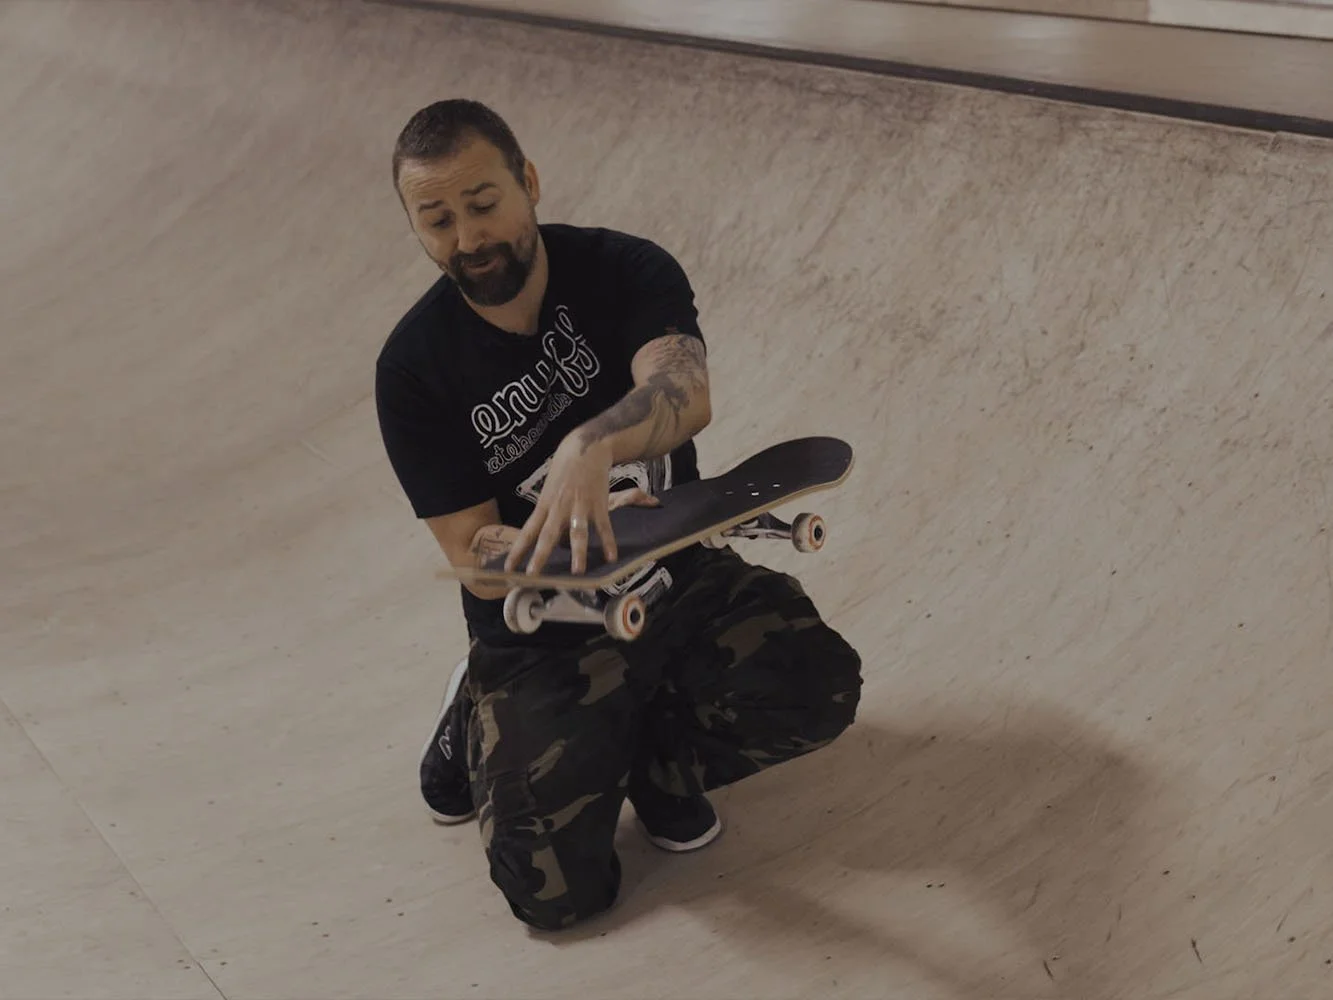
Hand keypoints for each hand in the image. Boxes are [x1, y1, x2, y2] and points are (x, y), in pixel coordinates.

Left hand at [504, 435, 659, 575]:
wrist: (585, 446)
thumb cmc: (565, 469)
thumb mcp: (550, 489)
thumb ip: (550, 513)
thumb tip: (552, 538)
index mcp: (545, 505)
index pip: (527, 531)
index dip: (518, 550)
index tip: (508, 569)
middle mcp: (559, 507)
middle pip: (548, 535)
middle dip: (540, 556)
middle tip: (533, 576)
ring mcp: (580, 506)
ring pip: (577, 533)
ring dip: (577, 553)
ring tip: (577, 573)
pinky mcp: (598, 504)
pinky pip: (603, 527)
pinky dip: (608, 543)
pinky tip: (611, 558)